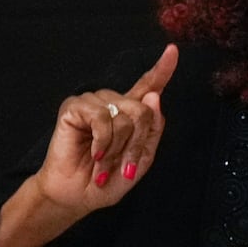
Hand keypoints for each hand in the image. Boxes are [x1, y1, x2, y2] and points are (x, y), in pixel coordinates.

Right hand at [32, 44, 178, 215]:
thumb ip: (151, 130)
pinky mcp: (74, 107)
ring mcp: (92, 102)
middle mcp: (112, 103)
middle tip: (122, 166)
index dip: (162, 69)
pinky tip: (94, 153)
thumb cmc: (107, 180)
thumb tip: (154, 95)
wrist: (78, 196)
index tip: (173, 50)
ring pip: (124, 116)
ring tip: (103, 162)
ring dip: (117, 147)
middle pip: (143, 110)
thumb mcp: (141, 160)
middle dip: (136, 144)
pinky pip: (102, 117)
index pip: (148, 87)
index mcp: (129, 114)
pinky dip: (103, 141)